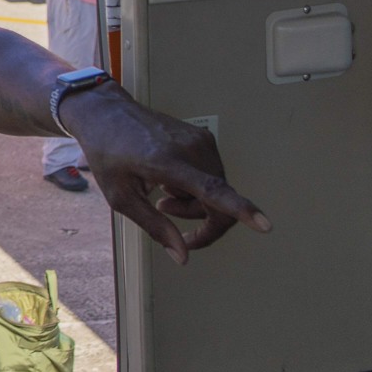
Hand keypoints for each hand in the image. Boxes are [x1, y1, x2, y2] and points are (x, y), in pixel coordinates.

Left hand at [64, 87, 270, 263]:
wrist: (106, 114)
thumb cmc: (108, 153)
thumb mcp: (122, 198)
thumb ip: (155, 227)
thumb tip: (183, 256)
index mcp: (169, 163)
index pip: (213, 191)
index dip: (242, 211)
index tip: (264, 224)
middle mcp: (191, 149)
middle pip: (219, 202)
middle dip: (198, 218)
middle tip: (164, 210)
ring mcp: (200, 141)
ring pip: (218, 189)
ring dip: (195, 202)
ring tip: (161, 192)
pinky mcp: (203, 138)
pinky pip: (213, 174)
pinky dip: (196, 185)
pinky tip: (169, 177)